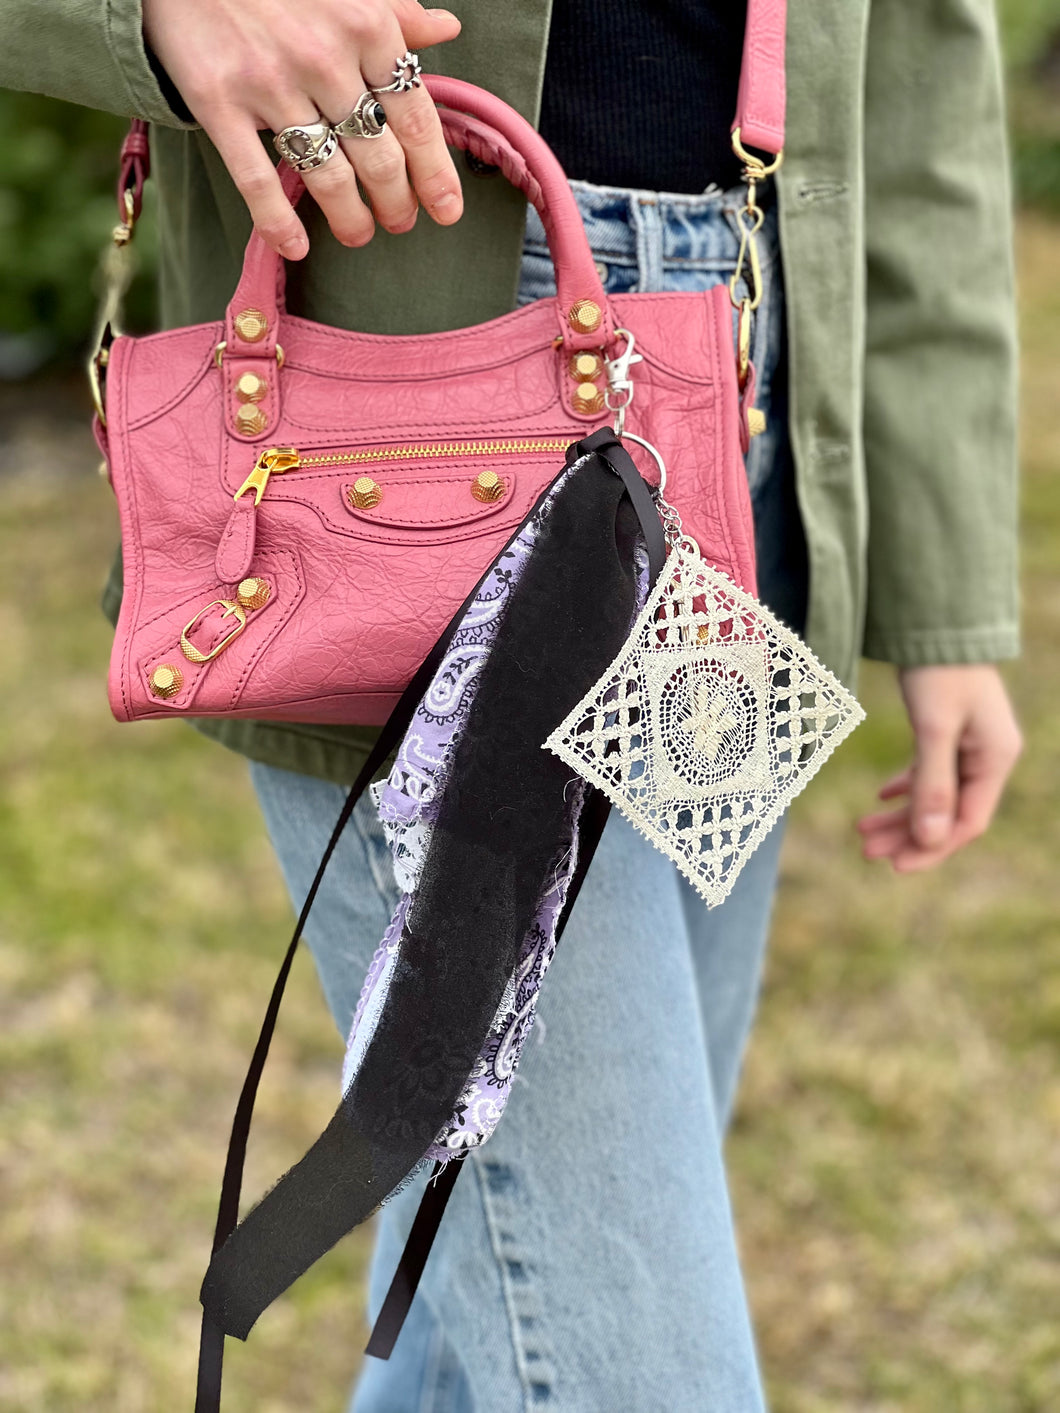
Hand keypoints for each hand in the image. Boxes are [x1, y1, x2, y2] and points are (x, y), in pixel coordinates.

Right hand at [142, 0, 463, 257]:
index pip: (416, 118)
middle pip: (378, 157)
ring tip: (358, 234)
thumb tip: (447, 30)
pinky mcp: (217, 100)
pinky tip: (295, 247)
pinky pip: (256, 178)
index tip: (446, 210)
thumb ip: (396, 10)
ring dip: (349, 218)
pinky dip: (278, 221)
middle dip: (395, 202)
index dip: (435, 174)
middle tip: (399, 222)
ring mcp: (269, 82)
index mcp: (366, 24)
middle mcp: (323, 56)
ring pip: (327, 176)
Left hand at [857, 664, 1021, 872]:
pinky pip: (930, 771)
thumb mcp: (934, 730)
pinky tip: (880, 798)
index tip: (893, 866)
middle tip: (866, 851)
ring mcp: (970, 744)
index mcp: (995, 760)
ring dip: (901, 814)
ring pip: (935, 794)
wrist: (938, 621)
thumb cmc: (939, 672)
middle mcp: (988, 757)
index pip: (966, 823)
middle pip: (948, 813)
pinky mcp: (951, 731)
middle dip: (908, 834)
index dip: (931, 849)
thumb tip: (930, 840)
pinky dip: (906, 786)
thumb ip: (933, 785)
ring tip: (862, 830)